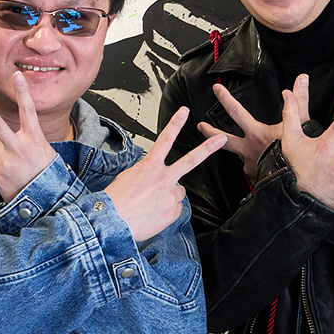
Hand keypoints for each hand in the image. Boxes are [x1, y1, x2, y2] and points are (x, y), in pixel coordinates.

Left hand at [0, 73, 57, 202]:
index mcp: (35, 140)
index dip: (22, 92)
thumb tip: (5, 135)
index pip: (28, 111)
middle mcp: (19, 148)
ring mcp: (6, 161)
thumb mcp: (46, 152)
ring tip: (14, 163)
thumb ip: (28, 139)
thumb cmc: (47, 174)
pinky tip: (8, 172)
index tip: (16, 75)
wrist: (46, 202)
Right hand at [107, 107, 226, 241]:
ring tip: (152, 202)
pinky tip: (154, 213)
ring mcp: (170, 195)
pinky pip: (175, 208)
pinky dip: (166, 211)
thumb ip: (147, 171)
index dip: (176, 123)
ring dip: (170, 194)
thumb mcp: (128, 176)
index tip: (184, 112)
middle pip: (190, 160)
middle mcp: (163, 178)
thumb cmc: (116, 199)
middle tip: (220, 138)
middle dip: (208, 148)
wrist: (113, 222)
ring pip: (179, 191)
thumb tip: (154, 176)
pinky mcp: (173, 212)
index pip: (165, 139)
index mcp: (150, 166)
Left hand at [197, 74, 309, 181]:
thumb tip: (301, 80)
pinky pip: (251, 169)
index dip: (225, 98)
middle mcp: (248, 149)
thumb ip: (298, 100)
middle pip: (223, 138)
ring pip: (237, 155)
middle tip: (200, 126)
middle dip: (209, 131)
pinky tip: (259, 164)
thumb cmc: (299, 154)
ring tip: (229, 147)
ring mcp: (249, 165)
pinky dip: (254, 165)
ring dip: (233, 150)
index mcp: (256, 133)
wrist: (299, 184)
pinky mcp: (254, 178)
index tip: (216, 89)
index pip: (236, 111)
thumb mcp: (301, 123)